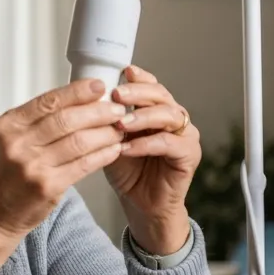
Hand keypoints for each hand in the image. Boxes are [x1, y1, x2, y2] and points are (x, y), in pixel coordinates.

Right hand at [0, 78, 127, 248]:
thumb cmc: (3, 177)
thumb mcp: (7, 141)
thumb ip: (34, 123)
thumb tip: (75, 101)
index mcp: (7, 126)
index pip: (48, 101)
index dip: (78, 92)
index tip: (99, 86)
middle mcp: (17, 143)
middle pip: (66, 119)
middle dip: (98, 111)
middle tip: (117, 109)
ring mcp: (31, 165)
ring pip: (79, 141)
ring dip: (105, 133)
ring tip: (118, 129)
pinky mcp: (47, 186)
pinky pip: (83, 164)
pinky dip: (102, 155)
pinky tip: (113, 150)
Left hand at [103, 65, 199, 253]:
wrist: (140, 203)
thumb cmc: (127, 170)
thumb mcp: (110, 139)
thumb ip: (106, 120)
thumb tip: (84, 99)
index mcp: (154, 109)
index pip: (149, 85)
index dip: (138, 77)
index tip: (121, 71)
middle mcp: (173, 118)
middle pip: (160, 95)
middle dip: (137, 92)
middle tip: (116, 94)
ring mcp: (184, 135)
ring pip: (169, 115)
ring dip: (142, 117)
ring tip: (120, 123)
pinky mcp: (189, 155)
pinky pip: (169, 144)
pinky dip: (147, 144)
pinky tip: (128, 148)